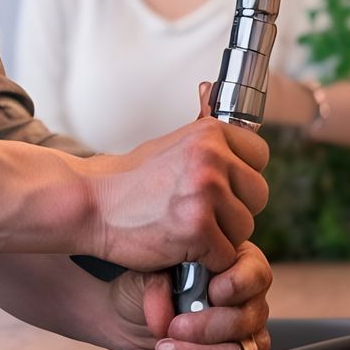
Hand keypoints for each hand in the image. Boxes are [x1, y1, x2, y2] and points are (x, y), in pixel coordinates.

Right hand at [87, 82, 269, 272]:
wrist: (90, 203)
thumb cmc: (129, 180)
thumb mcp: (173, 144)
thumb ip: (205, 135)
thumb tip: (212, 90)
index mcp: (209, 133)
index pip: (259, 155)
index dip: (241, 176)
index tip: (221, 185)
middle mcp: (211, 159)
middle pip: (258, 195)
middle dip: (234, 209)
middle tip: (198, 212)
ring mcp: (205, 194)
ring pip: (244, 228)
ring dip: (219, 237)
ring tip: (184, 228)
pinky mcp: (198, 229)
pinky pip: (224, 254)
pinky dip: (204, 259)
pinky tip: (179, 245)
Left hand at [107, 241, 273, 349]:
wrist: (124, 318)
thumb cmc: (143, 291)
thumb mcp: (144, 275)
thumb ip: (158, 287)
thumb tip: (167, 315)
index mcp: (234, 268)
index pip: (256, 275)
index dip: (237, 286)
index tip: (211, 292)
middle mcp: (247, 305)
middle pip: (247, 321)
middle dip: (206, 328)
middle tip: (175, 328)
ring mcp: (246, 341)